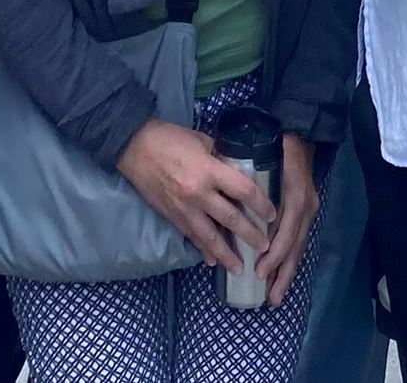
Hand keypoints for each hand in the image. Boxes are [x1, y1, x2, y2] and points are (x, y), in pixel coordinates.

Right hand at [115, 118, 274, 273]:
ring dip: (226, 254)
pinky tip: (211, 260)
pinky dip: (202, 249)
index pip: (244, 191)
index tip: (272, 215)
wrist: (134, 146)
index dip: (261, 204)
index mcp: (210, 171)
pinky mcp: (171, 216)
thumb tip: (238, 167)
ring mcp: (184, 208)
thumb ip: (221, 157)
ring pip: (210, 237)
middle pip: (231, 219)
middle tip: (265, 247)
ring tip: (239, 267)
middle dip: (251, 235)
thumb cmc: (170, 138)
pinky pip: (191, 236)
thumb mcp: (202, 141)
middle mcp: (199, 194)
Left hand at [254, 134, 319, 306]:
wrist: (301, 133)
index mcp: (296, 196)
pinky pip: (298, 241)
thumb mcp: (264, 158)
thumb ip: (247, 180)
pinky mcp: (307, 212)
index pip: (287, 232)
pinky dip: (289, 260)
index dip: (274, 254)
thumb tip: (222, 200)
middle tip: (270, 297)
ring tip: (275, 296)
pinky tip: (280, 275)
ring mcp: (309, 210)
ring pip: (298, 247)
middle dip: (283, 273)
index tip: (258, 271)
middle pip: (296, 246)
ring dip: (287, 273)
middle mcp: (306, 207)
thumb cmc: (278, 145)